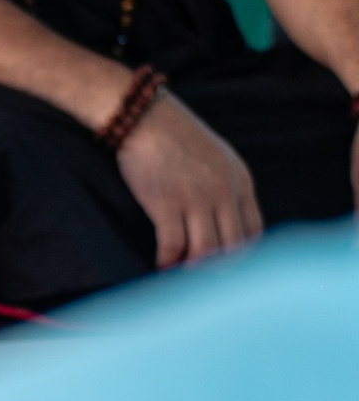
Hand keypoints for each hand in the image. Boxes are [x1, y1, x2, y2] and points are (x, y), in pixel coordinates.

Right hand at [118, 93, 262, 268]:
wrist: (146, 119)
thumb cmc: (176, 138)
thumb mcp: (217, 158)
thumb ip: (226, 186)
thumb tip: (222, 220)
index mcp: (241, 182)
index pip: (254, 231)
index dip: (243, 256)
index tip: (225, 268)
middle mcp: (224, 192)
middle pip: (233, 247)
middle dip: (219, 270)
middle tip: (202, 282)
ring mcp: (196, 199)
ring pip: (205, 251)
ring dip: (192, 270)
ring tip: (179, 276)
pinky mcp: (167, 204)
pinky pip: (173, 245)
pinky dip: (166, 262)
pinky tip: (159, 266)